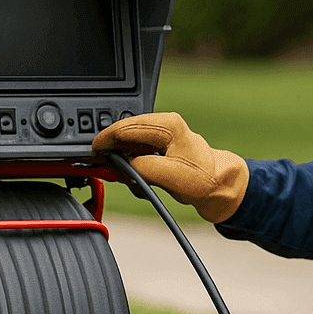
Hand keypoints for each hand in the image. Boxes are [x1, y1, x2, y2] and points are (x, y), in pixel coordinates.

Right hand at [92, 112, 248, 223]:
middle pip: (125, 134)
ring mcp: (160, 137)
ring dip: (125, 164)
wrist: (219, 188)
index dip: (107, 139)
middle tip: (107, 170)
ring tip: (130, 181)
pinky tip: (140, 182)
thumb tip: (124, 165)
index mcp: (168, 125)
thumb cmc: (204, 179)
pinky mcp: (158, 148)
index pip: (128, 126)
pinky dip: (133, 169)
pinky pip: (135, 155)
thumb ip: (144, 168)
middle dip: (114, 153)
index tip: (93, 151)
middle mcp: (163, 126)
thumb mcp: (172, 176)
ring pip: (128, 145)